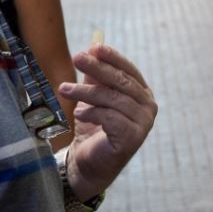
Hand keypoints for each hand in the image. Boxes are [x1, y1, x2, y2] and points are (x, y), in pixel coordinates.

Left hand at [58, 44, 156, 199]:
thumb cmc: (93, 129)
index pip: (129, 70)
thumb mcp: (94, 97)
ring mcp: (143, 123)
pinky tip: (78, 113)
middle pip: (121, 82)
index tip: (94, 47)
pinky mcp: (132, 138)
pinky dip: (92, 113)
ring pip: (113, 99)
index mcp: (142, 94)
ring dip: (85, 92)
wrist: (88, 164)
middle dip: (97, 68)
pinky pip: (110, 117)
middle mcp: (148, 107)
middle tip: (76, 58)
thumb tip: (91, 48)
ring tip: (64, 89)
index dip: (113, 57)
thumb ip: (96, 76)